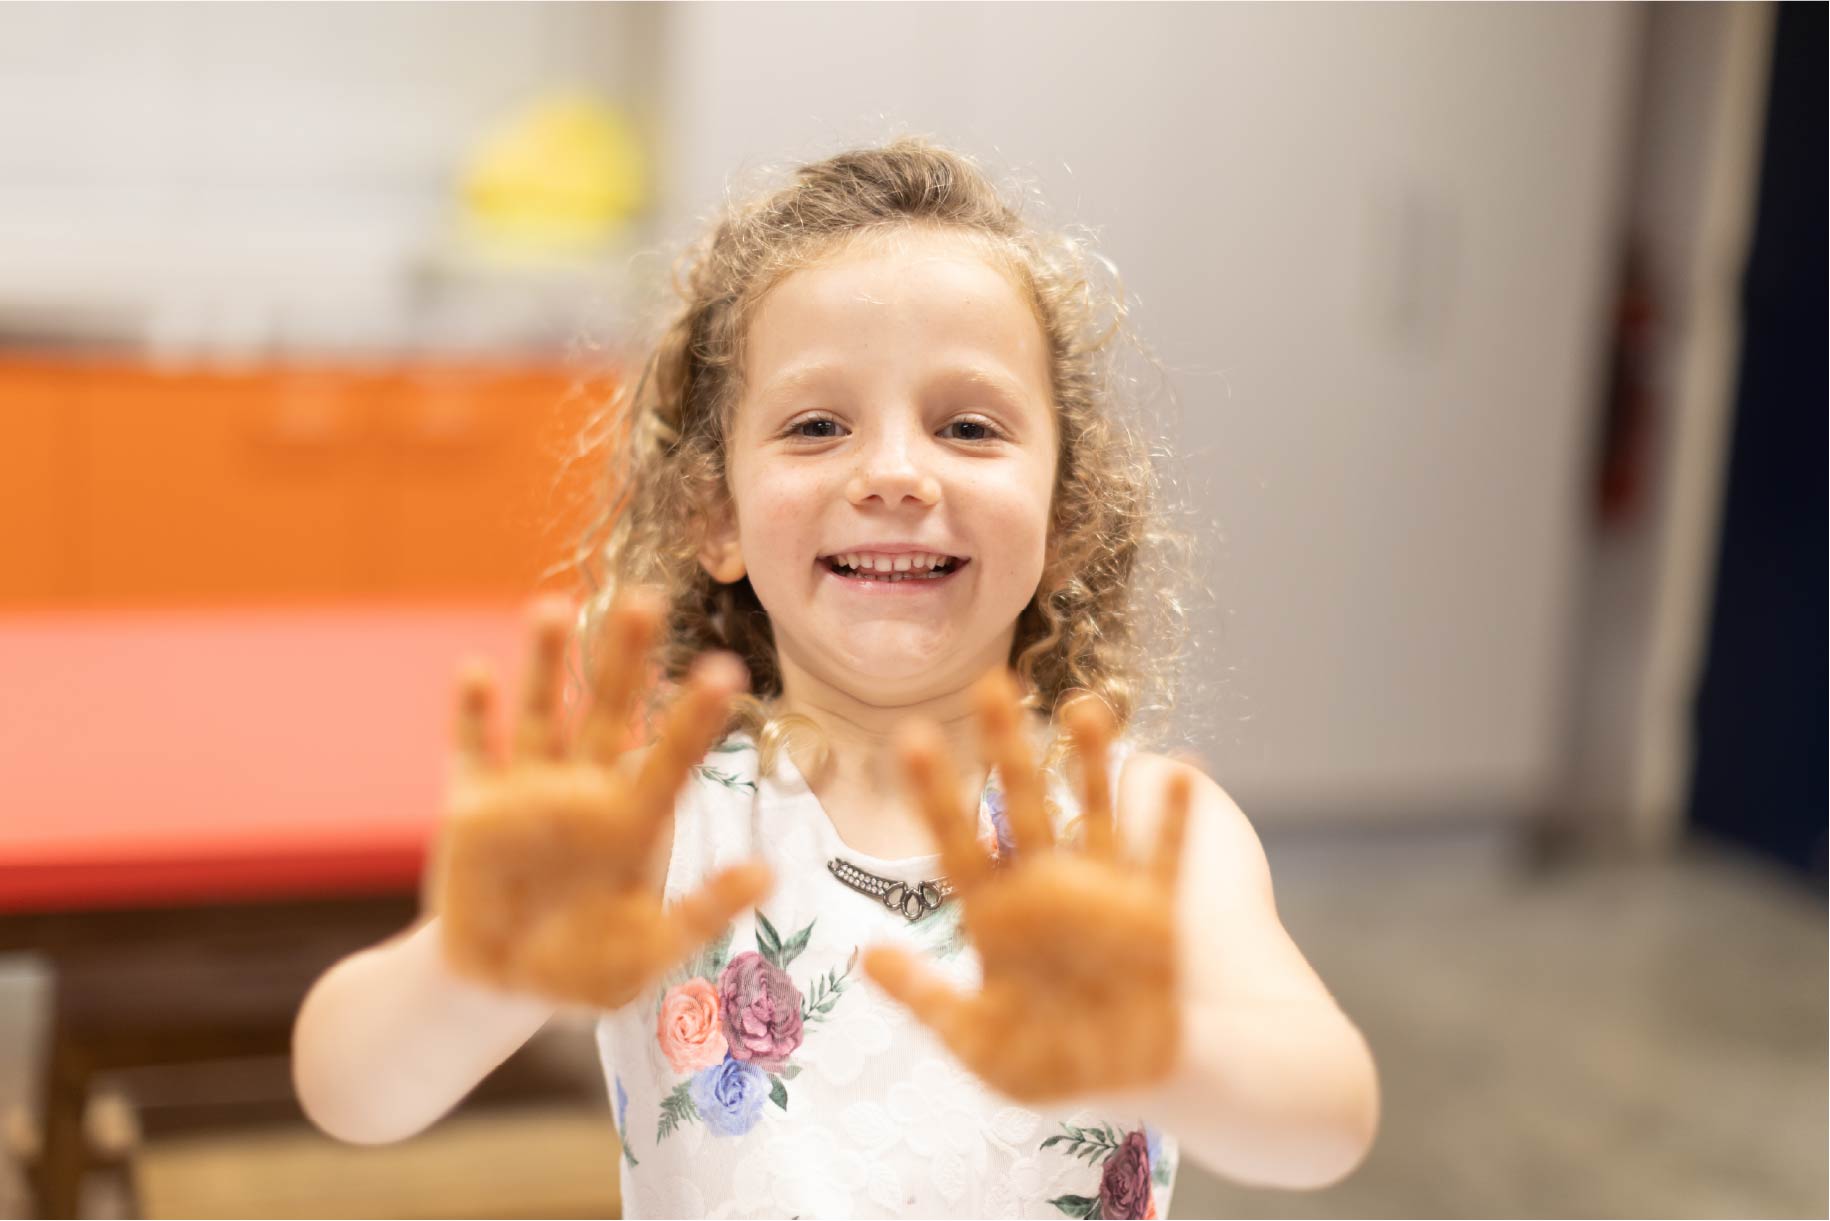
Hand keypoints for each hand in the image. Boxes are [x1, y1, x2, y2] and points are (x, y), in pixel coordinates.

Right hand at [424, 589, 773, 1009]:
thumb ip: (704, 913)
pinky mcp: (473, 809)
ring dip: (543, 664)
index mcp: (632, 822)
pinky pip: (471, 752)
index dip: (694, 718)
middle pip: (607, 711)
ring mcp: (527, 792)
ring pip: (541, 713)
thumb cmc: (587, 968)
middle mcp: (583, 791)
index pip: (671, 758)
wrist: (504, 986)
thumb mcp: (651, 952)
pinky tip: (475, 673)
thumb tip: (769, 875)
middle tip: (646, 600)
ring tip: (551, 608)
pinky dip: (473, 715)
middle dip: (623, 659)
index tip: (724, 670)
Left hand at [861, 671, 1192, 1103]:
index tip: (914, 737)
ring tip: (1084, 705)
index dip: (936, 792)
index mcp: (997, 915)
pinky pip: (1163, 856)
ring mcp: (1103, 892)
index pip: (955, 840)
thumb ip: (927, 1002)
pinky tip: (1177, 765)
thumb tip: (866, 959)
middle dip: (1006, 747)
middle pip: (1020, 805)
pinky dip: (1170, 817)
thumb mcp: (980, 1046)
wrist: (1137, 1083)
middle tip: (989, 683)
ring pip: (1093, 810)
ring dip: (1090, 761)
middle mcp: (1047, 888)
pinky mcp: (1156, 912)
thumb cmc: (1055, 1067)